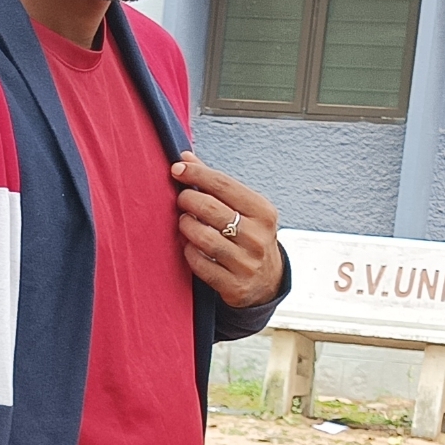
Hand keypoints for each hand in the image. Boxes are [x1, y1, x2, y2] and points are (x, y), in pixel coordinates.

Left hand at [171, 153, 282, 309]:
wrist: (267, 281)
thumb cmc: (248, 236)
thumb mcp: (243, 208)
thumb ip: (214, 184)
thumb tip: (185, 158)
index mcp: (263, 211)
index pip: (223, 184)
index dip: (196, 174)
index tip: (177, 169)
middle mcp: (258, 237)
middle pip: (210, 209)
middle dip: (188, 200)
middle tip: (182, 200)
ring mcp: (246, 263)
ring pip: (202, 237)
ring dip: (185, 226)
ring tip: (185, 222)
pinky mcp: (234, 286)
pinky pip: (199, 263)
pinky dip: (189, 251)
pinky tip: (190, 245)